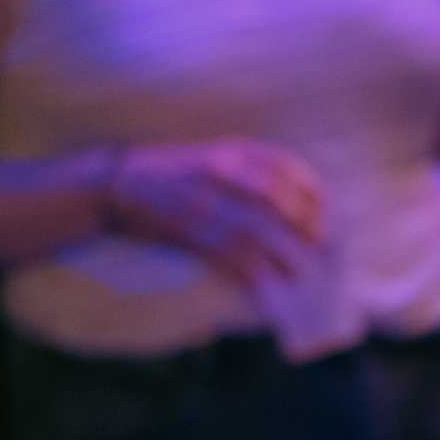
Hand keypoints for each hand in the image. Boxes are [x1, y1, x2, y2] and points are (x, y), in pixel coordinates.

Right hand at [104, 138, 324, 292]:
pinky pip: (227, 256)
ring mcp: (204, 201)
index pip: (285, 166)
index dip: (311, 191)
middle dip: (302, 225)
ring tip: (296, 276)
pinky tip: (263, 288)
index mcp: (230, 151)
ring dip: (280, 258)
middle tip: (314, 246)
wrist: (117, 185)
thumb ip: (247, 169)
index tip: (322, 213)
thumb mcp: (213, 157)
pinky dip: (249, 274)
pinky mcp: (188, 231)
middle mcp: (220, 172)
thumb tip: (288, 199)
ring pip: (254, 232)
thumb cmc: (171, 174)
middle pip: (275, 199)